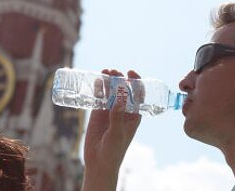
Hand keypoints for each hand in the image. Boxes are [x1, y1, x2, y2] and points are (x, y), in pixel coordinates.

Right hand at [82, 69, 141, 190]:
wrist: (99, 162)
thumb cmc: (114, 150)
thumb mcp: (117, 133)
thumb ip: (118, 116)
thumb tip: (121, 98)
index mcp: (134, 115)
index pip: (138, 94)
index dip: (136, 82)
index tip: (130, 73)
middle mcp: (122, 110)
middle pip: (123, 89)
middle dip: (120, 78)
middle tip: (114, 71)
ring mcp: (110, 110)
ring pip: (110, 91)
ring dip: (108, 81)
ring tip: (104, 71)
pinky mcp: (98, 112)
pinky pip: (99, 97)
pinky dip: (98, 88)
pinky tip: (96, 81)